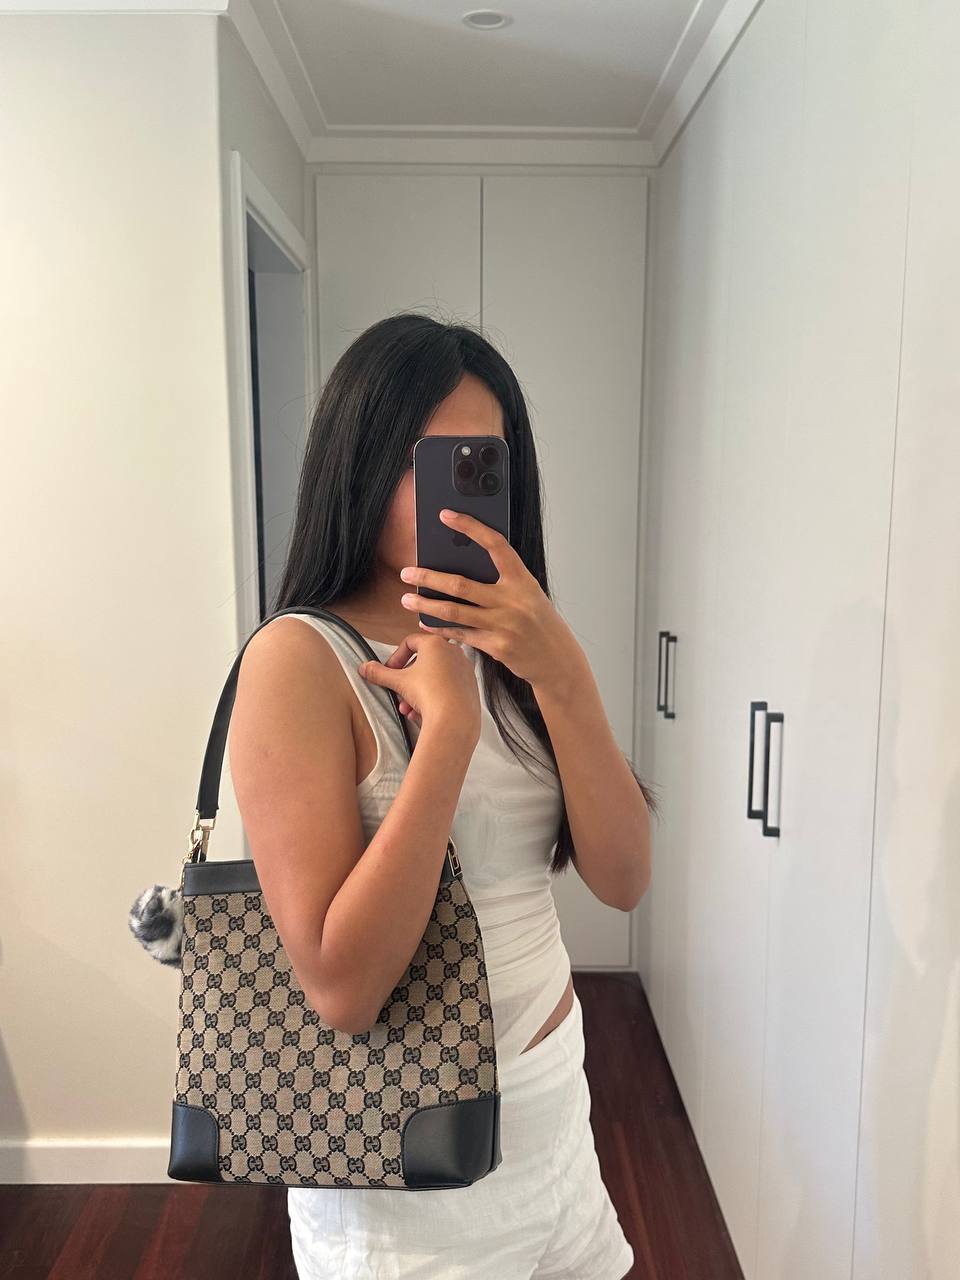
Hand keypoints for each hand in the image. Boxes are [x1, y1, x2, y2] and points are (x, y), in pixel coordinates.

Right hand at [357, 629, 480, 738]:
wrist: (455, 719)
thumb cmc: (429, 693)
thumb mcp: (398, 682)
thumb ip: (379, 673)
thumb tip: (364, 668)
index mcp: (435, 644)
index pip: (409, 642)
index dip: (395, 657)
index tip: (388, 672)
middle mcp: (453, 652)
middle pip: (422, 661)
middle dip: (406, 679)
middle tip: (397, 691)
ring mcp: (464, 669)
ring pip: (434, 676)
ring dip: (416, 691)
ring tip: (407, 707)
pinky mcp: (470, 686)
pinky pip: (447, 687)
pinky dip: (433, 697)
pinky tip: (422, 712)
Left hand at [398, 509, 582, 689]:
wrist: (557, 660)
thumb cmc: (540, 623)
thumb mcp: (527, 594)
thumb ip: (502, 581)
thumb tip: (463, 566)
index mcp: (522, 580)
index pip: (495, 544)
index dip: (470, 527)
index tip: (446, 515)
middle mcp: (512, 600)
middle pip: (461, 584)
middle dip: (428, 577)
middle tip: (407, 572)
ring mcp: (503, 625)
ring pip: (454, 611)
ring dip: (425, 605)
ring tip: (406, 599)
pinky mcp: (496, 646)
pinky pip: (460, 634)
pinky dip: (440, 629)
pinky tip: (425, 623)